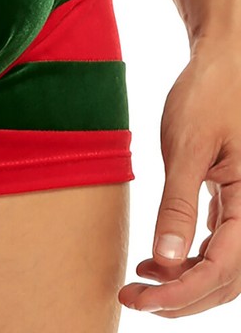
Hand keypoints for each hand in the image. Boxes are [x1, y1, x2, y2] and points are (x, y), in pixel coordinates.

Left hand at [118, 37, 240, 316]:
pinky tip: (160, 260)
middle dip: (180, 297)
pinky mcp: (235, 197)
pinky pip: (221, 242)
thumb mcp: (186, 147)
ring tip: (141, 283)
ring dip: (185, 281)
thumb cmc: (206, 95)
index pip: (221, 269)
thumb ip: (178, 205)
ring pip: (225, 265)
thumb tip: (165, 261)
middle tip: (131, 298)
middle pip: (226, 278)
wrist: (223, 61)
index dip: (180, 292)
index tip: (139, 299)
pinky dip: (191, 258)